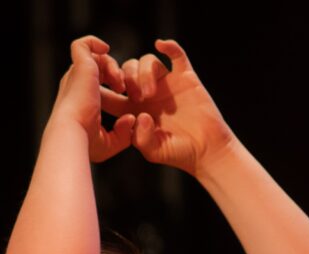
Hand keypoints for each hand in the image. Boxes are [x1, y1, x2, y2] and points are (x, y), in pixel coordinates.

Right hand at [51, 36, 134, 161]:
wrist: (72, 134)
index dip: (112, 84)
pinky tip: (106, 49)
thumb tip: (131, 119)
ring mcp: (77, 75)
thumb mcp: (110, 142)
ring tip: (120, 83)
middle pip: (96, 69)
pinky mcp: (80, 67)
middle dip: (114, 75)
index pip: (95, 84)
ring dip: (112, 66)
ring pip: (94, 58)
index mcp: (81, 100)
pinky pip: (82, 45)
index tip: (125, 94)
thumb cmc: (86, 143)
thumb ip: (123, 133)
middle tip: (125, 89)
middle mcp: (76, 85)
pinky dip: (93, 42)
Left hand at [101, 39, 234, 174]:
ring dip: (144, 73)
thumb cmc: (180, 153)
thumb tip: (141, 114)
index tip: (101, 89)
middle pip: (126, 69)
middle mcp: (148, 93)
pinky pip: (177, 55)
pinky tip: (162, 45)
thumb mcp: (154, 152)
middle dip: (125, 78)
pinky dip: (170, 47)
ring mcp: (167, 84)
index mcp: (134, 109)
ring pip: (146, 61)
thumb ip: (141, 138)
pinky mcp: (185, 79)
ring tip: (150, 93)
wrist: (207, 151)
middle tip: (135, 97)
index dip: (101, 85)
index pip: (110, 91)